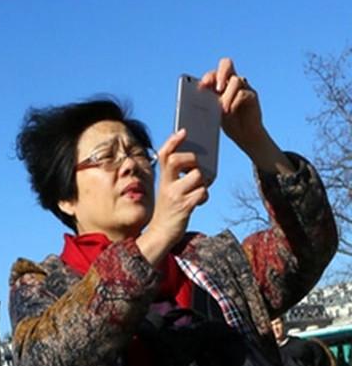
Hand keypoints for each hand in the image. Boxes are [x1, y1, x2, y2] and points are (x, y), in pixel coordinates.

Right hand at [137, 129, 206, 265]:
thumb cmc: (170, 210)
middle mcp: (166, 185)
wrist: (161, 233)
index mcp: (163, 179)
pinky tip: (200, 201)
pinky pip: (202, 192)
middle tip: (195, 168)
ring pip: (196, 176)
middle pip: (177, 160)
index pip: (165, 155)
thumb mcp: (169, 191)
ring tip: (199, 190)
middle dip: (192, 160)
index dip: (174, 141)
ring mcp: (175, 195)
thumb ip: (178, 177)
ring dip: (203, 182)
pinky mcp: (184, 206)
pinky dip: (204, 196)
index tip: (183, 131)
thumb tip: (200, 165)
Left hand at [199, 58, 264, 152]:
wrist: (244, 134)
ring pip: (235, 80)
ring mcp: (243, 87)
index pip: (213, 73)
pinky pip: (243, 93)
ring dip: (226, 95)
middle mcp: (231, 81)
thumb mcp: (213, 114)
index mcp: (219, 84)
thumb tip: (190, 105)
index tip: (201, 87)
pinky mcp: (252, 96)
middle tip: (216, 88)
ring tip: (221, 108)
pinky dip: (234, 102)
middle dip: (219, 74)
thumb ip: (205, 106)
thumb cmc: (226, 123)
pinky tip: (229, 111)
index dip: (207, 77)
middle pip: (226, 64)